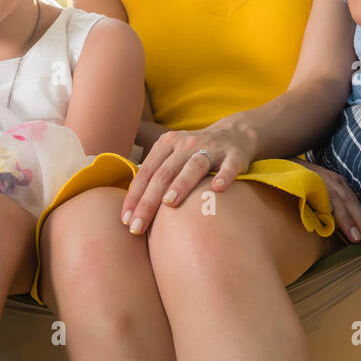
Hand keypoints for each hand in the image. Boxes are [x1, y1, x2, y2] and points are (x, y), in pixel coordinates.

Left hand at [121, 123, 256, 234]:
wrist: (235, 134)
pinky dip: (224, 176)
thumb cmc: (196, 153)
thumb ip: (155, 173)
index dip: (134, 196)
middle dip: (149, 201)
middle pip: (164, 173)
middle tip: (137, 226)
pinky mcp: (235, 154)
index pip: (146, 172)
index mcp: (167, 144)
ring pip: (194, 166)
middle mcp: (187, 143)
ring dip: (181, 184)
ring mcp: (212, 148)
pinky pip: (229, 166)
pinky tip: (217, 188)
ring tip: (169, 203)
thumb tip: (130, 204)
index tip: (125, 220)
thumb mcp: (172, 155)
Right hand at [296, 160, 360, 246]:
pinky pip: (319, 194)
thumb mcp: (322, 191)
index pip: (357, 202)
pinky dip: (325, 204)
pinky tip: (330, 216)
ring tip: (356, 238)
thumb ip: (333, 207)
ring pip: (339, 200)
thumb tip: (347, 230)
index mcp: (339, 184)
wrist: (281, 162)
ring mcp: (321, 179)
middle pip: (352, 201)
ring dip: (348, 220)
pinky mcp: (307, 180)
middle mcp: (333, 180)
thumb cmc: (302, 181)